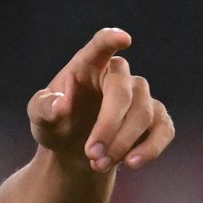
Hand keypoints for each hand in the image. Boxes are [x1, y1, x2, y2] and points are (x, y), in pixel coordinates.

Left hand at [28, 28, 175, 172]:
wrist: (74, 152)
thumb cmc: (56, 124)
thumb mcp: (39, 117)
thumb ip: (43, 107)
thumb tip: (61, 103)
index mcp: (87, 65)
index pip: (100, 45)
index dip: (111, 40)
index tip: (124, 38)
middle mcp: (118, 75)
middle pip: (122, 92)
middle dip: (108, 126)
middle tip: (91, 154)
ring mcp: (140, 96)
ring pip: (143, 113)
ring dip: (121, 143)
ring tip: (98, 163)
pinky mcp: (156, 119)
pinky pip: (163, 129)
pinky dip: (149, 149)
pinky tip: (131, 164)